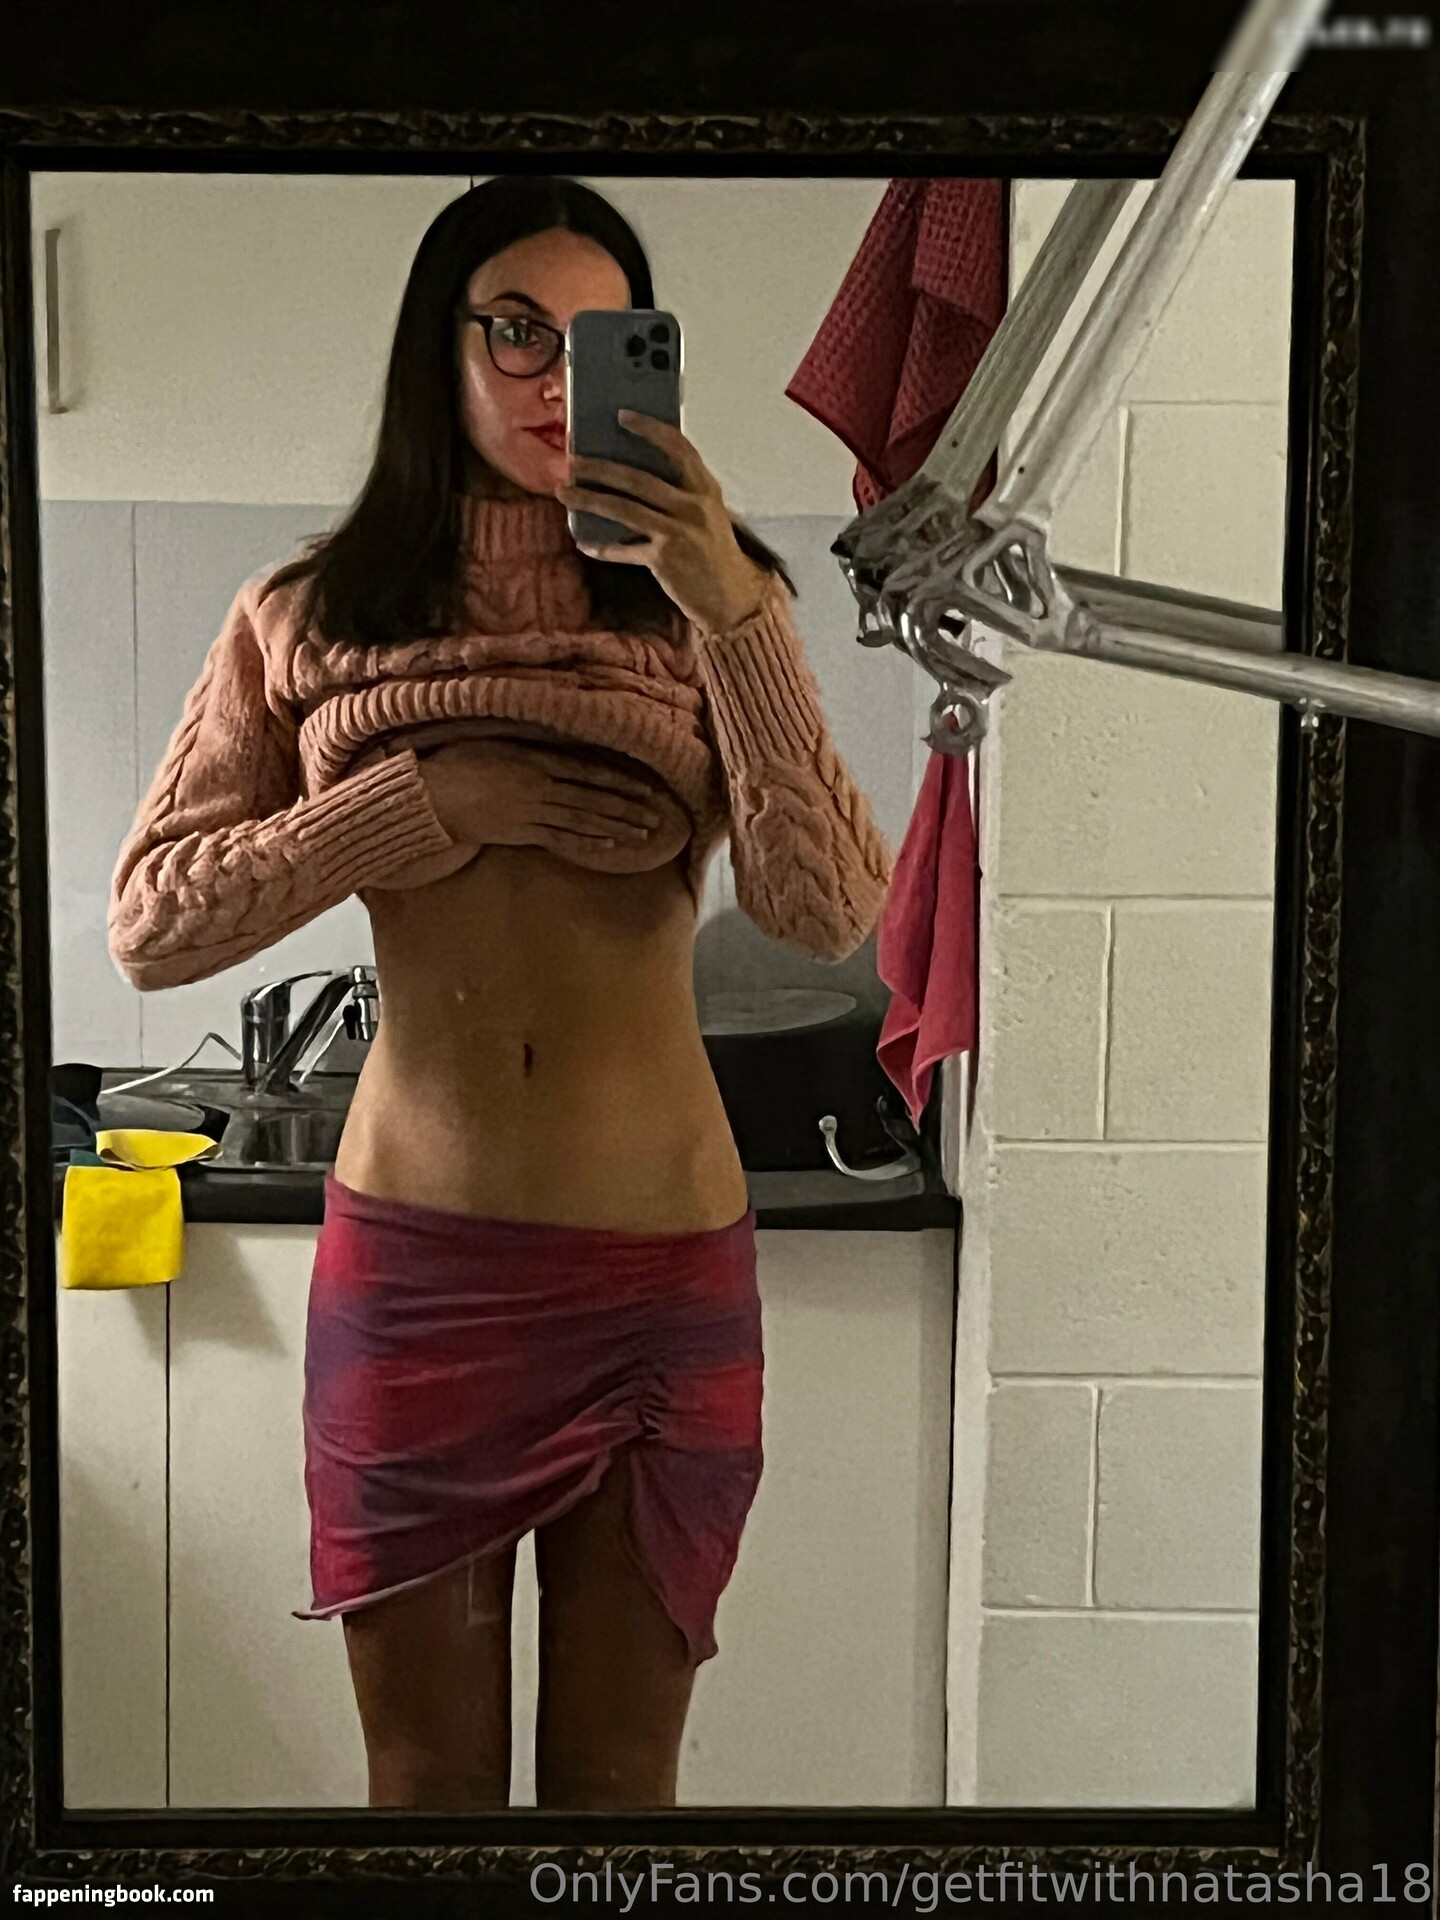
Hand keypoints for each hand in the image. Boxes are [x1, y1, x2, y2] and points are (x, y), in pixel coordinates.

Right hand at [416, 737, 691, 873]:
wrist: (430, 797)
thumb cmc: (457, 762)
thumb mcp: (496, 741)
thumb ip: (528, 743)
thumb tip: (557, 739)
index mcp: (536, 760)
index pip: (588, 771)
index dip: (620, 780)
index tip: (645, 787)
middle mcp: (540, 786)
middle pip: (593, 798)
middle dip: (628, 808)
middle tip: (657, 816)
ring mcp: (531, 812)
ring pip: (583, 820)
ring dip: (615, 826)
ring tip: (642, 832)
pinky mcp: (520, 832)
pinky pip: (560, 838)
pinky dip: (585, 841)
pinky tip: (607, 845)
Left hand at [557, 412, 771, 634]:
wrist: (731, 597)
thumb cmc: (714, 552)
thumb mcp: (708, 514)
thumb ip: (682, 493)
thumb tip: (635, 473)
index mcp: (706, 490)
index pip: (679, 449)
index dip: (650, 429)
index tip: (622, 416)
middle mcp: (693, 507)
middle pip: (638, 479)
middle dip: (600, 468)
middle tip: (572, 462)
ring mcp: (678, 533)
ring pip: (624, 510)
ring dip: (589, 499)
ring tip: (564, 492)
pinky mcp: (664, 559)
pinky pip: (624, 550)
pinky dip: (603, 548)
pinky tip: (584, 543)